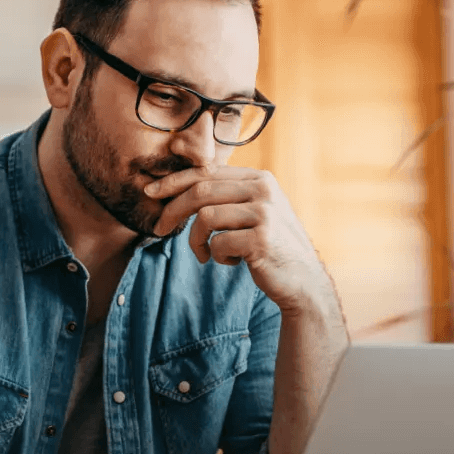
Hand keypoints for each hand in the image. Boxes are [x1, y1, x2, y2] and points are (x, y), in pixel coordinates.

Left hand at [146, 166, 326, 313]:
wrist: (303, 280)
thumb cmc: (270, 248)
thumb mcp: (253, 214)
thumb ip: (227, 197)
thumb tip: (178, 189)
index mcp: (259, 178)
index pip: (207, 172)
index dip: (174, 181)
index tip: (151, 192)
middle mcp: (264, 190)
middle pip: (201, 191)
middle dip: (173, 210)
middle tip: (159, 229)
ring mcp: (264, 213)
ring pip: (205, 217)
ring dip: (196, 241)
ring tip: (206, 254)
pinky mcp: (261, 239)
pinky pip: (218, 243)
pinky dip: (217, 257)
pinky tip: (232, 262)